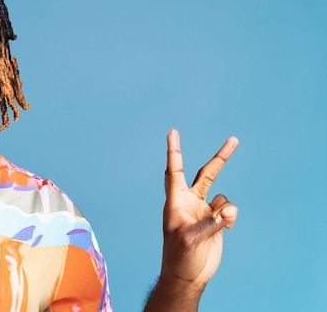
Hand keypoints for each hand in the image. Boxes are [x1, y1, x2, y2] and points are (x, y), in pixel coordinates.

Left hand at [160, 129, 238, 286]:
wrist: (188, 274)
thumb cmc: (179, 256)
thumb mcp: (189, 239)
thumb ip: (209, 224)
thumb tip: (227, 213)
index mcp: (176, 200)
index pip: (175, 170)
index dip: (175, 151)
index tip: (172, 132)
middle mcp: (190, 201)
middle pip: (207, 173)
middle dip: (221, 158)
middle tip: (234, 140)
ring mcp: (204, 210)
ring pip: (222, 198)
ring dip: (226, 209)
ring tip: (221, 223)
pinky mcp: (215, 221)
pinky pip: (229, 211)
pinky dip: (230, 217)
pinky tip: (226, 227)